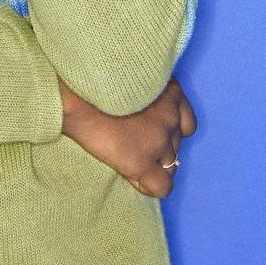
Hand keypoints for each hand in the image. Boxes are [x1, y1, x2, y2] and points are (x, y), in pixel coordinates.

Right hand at [57, 74, 197, 198]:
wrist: (77, 94)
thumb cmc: (97, 79)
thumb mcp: (132, 78)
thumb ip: (146, 91)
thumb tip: (143, 109)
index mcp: (170, 92)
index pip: (188, 122)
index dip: (171, 130)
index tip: (152, 129)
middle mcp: (171, 117)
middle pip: (177, 145)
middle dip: (159, 147)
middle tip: (135, 143)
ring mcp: (159, 142)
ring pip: (172, 166)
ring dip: (155, 165)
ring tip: (133, 161)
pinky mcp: (143, 163)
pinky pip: (163, 187)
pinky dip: (151, 185)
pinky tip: (135, 178)